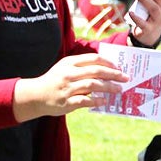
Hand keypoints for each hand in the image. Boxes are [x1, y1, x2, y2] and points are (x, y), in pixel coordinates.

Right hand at [12, 53, 129, 121]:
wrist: (35, 96)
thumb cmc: (55, 80)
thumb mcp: (65, 67)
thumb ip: (82, 66)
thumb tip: (106, 68)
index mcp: (69, 63)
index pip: (94, 59)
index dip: (109, 63)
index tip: (119, 68)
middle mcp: (69, 74)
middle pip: (96, 71)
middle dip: (113, 74)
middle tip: (125, 78)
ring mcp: (67, 88)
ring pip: (93, 85)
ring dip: (109, 87)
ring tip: (119, 89)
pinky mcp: (67, 102)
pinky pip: (85, 100)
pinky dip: (97, 100)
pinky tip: (105, 101)